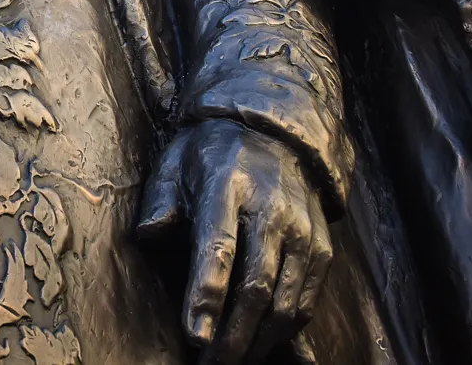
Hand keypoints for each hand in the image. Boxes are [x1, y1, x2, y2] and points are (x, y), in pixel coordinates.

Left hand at [138, 119, 332, 362]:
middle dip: (233, 336)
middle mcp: (272, 211)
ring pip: (284, 302)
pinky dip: (284, 330)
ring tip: (231, 360)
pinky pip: (306, 300)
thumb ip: (161, 201)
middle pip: (255, 287)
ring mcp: (302, 232)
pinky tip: (261, 343)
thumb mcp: (177, 163)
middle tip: (211, 363)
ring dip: (258, 341)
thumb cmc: (212, 153)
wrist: (277, 131)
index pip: (218, 248)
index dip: (206, 295)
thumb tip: (149, 237)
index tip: (195, 335)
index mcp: (228, 186)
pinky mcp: (322, 247)